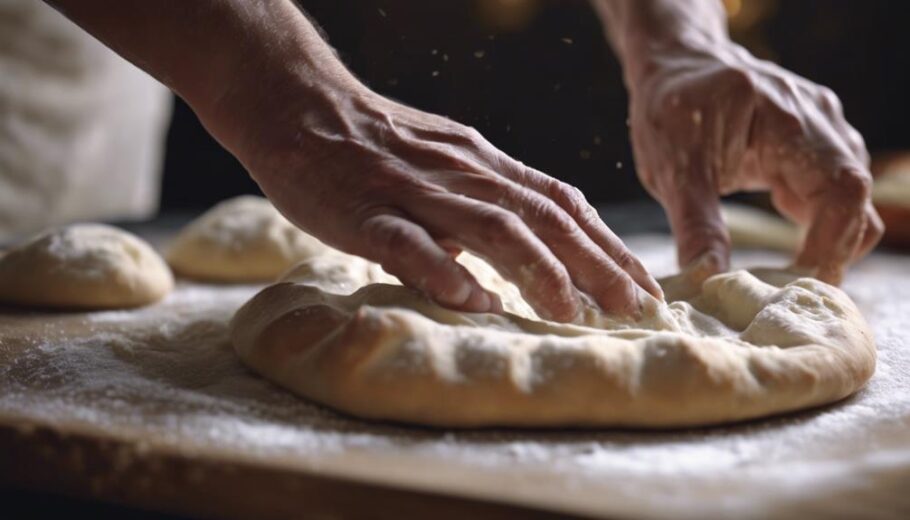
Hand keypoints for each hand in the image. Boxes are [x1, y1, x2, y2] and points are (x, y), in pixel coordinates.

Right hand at [215, 79, 661, 321]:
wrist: (298, 104)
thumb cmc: (372, 144)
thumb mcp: (443, 167)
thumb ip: (479, 209)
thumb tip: (513, 266)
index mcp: (484, 165)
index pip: (561, 203)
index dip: (608, 245)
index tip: (643, 285)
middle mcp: (463, 174)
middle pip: (545, 217)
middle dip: (596, 264)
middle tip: (636, 308)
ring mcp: (416, 190)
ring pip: (491, 226)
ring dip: (538, 269)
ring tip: (572, 313)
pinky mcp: (366, 211)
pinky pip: (409, 242)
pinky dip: (444, 270)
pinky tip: (473, 300)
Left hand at [627, 42, 881, 282]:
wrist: (677, 68)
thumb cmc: (670, 112)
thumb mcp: (672, 171)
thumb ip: (695, 225)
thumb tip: (708, 280)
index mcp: (783, 120)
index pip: (838, 189)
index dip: (829, 243)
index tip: (800, 284)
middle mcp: (818, 118)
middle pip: (855, 194)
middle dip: (832, 248)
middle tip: (793, 291)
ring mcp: (824, 126)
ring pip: (851, 193)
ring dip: (828, 236)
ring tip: (788, 277)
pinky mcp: (819, 138)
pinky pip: (836, 186)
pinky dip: (819, 221)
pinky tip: (789, 249)